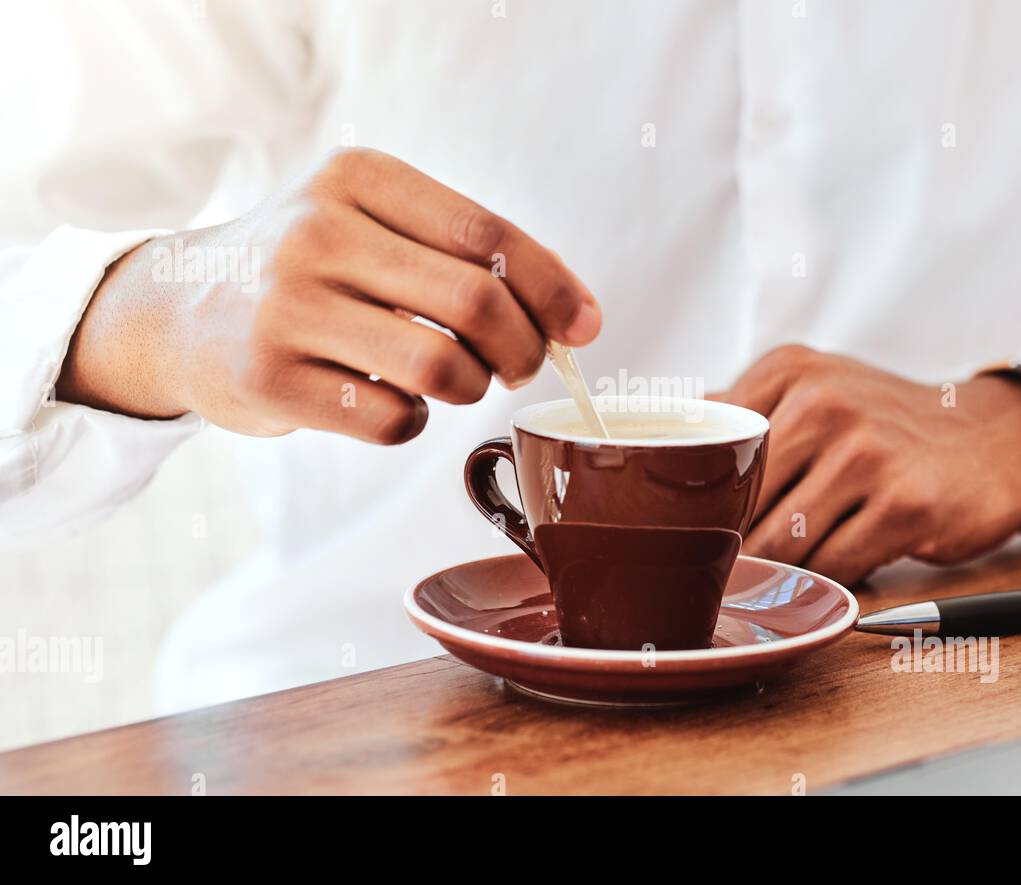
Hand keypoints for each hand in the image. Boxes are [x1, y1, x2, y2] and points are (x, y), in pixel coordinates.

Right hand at [58, 147, 600, 443]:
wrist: (180, 308)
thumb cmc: (310, 269)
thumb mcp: (371, 222)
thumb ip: (464, 254)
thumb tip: (578, 320)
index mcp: (358, 179)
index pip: (486, 233)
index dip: (552, 287)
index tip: (584, 327)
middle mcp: (318, 233)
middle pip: (476, 301)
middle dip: (524, 348)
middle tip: (520, 367)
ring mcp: (287, 307)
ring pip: (442, 368)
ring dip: (469, 388)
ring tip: (452, 380)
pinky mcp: (269, 378)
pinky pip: (392, 421)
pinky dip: (413, 423)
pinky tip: (391, 402)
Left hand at [711, 345, 1020, 586]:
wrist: (997, 438)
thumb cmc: (888, 424)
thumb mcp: (815, 390)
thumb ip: (741, 414)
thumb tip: (655, 445)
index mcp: (788, 371)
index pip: (710, 453)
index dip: (694, 504)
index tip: (686, 534)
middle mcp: (824, 403)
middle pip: (741, 503)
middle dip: (731, 546)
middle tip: (726, 572)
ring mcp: (867, 453)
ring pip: (783, 542)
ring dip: (780, 569)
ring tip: (781, 576)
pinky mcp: (905, 505)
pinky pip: (835, 565)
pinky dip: (825, 580)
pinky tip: (831, 574)